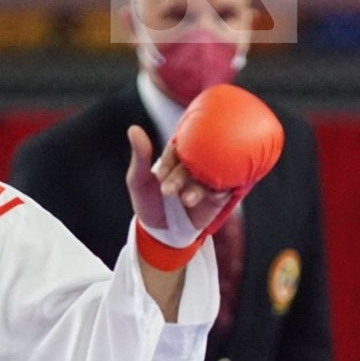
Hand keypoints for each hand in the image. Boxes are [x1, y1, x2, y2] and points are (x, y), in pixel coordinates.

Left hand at [129, 84, 284, 272]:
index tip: (159, 177)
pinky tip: (208, 197)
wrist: (163, 232)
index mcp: (178, 153)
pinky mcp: (221, 193)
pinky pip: (226, 186)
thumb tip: (133, 128)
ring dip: (199, 186)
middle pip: (198, 158)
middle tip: (167, 192)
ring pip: (212, 172)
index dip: (170, 160)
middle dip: (183, 175)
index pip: (180, 146)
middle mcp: (196, 162)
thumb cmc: (149, 202)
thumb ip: (140, 155)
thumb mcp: (139, 180)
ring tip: (186, 200)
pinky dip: (217, 191)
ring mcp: (209, 177)